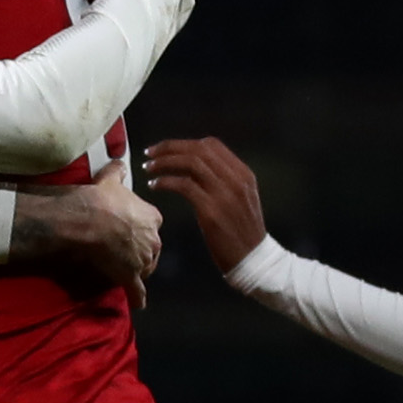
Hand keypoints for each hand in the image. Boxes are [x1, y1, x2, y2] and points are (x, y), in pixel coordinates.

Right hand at [12, 182, 164, 301]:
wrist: (91, 218)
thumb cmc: (102, 198)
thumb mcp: (111, 179)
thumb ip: (118, 171)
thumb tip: (120, 162)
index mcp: (153, 217)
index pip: (154, 223)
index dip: (142, 226)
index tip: (132, 226)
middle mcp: (153, 240)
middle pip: (153, 247)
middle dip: (143, 249)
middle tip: (127, 248)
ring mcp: (143, 259)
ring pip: (146, 267)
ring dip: (139, 269)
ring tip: (126, 269)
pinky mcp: (130, 275)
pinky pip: (137, 290)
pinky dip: (138, 297)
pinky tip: (139, 304)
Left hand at [142, 138, 269, 269]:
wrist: (254, 259)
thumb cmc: (243, 232)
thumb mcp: (241, 198)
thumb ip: (224, 180)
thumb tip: (194, 166)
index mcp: (243, 173)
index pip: (211, 145)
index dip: (184, 143)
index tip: (165, 148)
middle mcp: (236, 179)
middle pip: (198, 150)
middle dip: (170, 148)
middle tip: (149, 154)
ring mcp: (224, 194)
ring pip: (190, 163)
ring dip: (164, 162)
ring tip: (148, 168)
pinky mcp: (211, 211)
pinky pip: (184, 185)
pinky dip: (166, 182)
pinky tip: (155, 186)